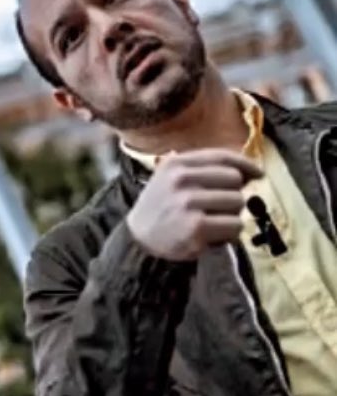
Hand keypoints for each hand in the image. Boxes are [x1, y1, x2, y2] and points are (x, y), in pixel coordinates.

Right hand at [126, 149, 262, 261]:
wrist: (139, 238)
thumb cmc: (162, 206)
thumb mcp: (172, 178)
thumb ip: (204, 169)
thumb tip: (249, 171)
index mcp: (176, 164)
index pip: (222, 157)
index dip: (245, 164)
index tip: (257, 174)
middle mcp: (181, 180)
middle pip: (234, 179)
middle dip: (233, 193)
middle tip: (219, 207)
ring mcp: (188, 203)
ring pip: (237, 202)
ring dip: (232, 215)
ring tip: (214, 221)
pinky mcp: (196, 227)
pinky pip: (234, 225)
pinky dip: (230, 233)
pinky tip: (214, 235)